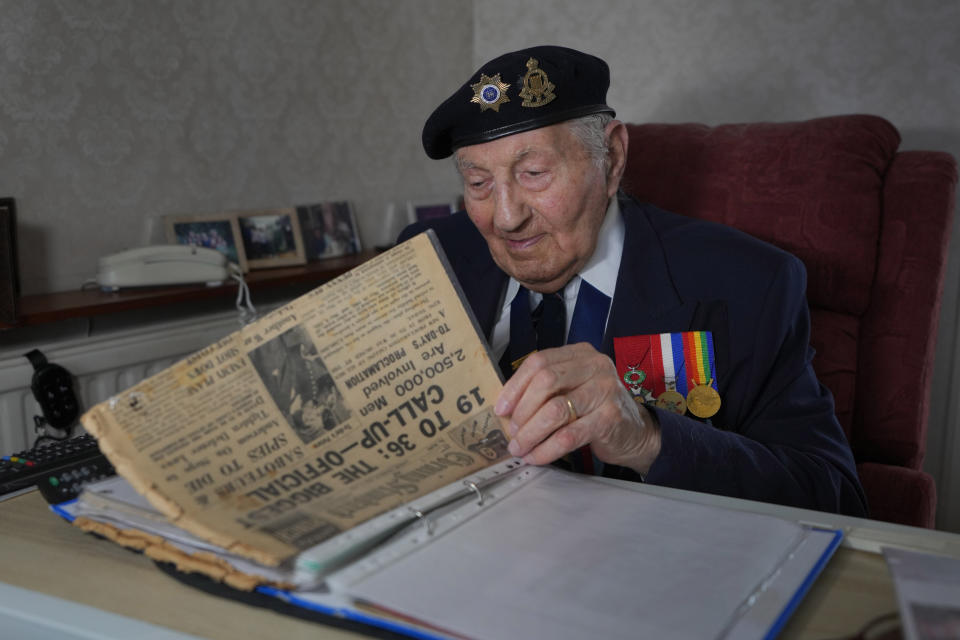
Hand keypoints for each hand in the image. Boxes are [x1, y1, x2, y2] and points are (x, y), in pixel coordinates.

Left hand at [495, 342, 660, 473]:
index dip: (516, 386)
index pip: (539, 361)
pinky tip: (537, 457)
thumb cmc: (596, 409)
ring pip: (555, 410)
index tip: (501, 408)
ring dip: (531, 433)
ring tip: (520, 448)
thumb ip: (546, 389)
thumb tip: (506, 406)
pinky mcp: (610, 418)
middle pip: (546, 381)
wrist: (636, 432)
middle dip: (523, 410)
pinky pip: (569, 435)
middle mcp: (596, 366)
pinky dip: (547, 449)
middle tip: (512, 432)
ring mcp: (605, 390)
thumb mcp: (573, 388)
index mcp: (581, 354)